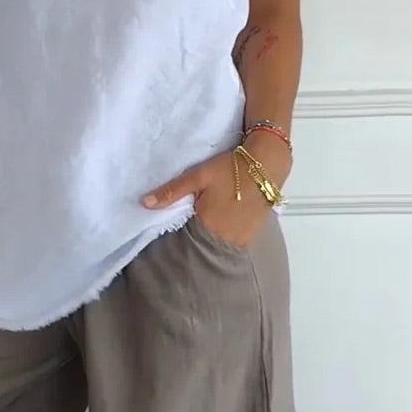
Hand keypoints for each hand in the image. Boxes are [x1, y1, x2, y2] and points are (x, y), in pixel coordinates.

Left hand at [141, 146, 279, 249]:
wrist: (267, 165)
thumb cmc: (230, 169)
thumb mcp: (197, 176)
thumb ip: (172, 192)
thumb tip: (144, 203)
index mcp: (208, 225)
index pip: (185, 242)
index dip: (177, 238)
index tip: (168, 236)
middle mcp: (225, 238)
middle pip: (202, 246)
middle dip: (193, 240)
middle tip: (187, 229)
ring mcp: (241, 239)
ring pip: (218, 246)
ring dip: (210, 240)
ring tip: (204, 227)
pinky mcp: (253, 235)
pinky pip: (233, 243)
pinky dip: (224, 238)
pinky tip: (220, 226)